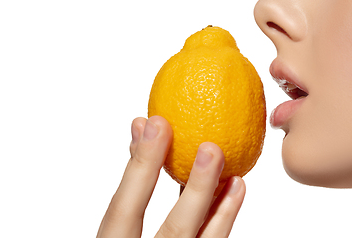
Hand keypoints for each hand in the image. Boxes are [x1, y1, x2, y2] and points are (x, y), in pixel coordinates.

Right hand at [97, 116, 245, 237]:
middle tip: (213, 148)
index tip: (154, 124)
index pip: (123, 211)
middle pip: (175, 232)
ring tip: (237, 178)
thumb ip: (127, 202)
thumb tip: (142, 138)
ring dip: (222, 211)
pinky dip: (221, 225)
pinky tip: (232, 199)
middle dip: (195, 189)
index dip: (139, 167)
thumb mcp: (114, 233)